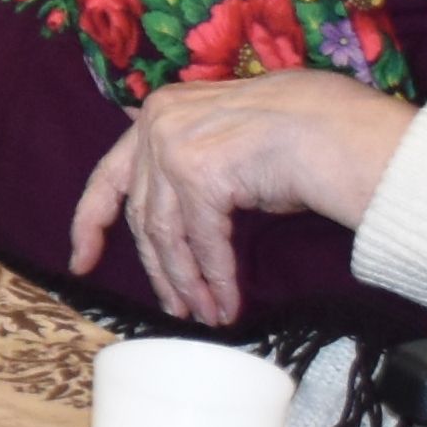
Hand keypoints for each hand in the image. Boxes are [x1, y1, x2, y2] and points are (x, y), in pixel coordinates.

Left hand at [64, 72, 420, 326]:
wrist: (346, 129)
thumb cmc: (301, 137)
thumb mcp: (228, 143)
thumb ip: (193, 165)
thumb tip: (170, 225)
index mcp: (160, 112)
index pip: (110, 175)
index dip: (91, 221)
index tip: (81, 260)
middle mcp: (159, 122)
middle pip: (144, 215)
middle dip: (161, 270)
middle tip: (176, 308)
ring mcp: (176, 144)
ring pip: (168, 235)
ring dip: (188, 283)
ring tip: (204, 315)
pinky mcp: (200, 172)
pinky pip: (204, 243)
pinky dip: (215, 279)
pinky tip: (226, 304)